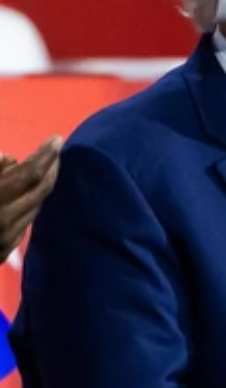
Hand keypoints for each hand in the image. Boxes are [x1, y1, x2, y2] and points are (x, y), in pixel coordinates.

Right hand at [0, 137, 60, 259]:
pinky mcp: (5, 249)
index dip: (44, 154)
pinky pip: (27, 219)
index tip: (57, 138)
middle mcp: (4, 218)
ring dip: (45, 184)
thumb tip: (9, 158)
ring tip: (50, 166)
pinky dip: (33, 202)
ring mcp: (7, 236)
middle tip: (57, 150)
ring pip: (36, 204)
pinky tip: (33, 192)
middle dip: (52, 167)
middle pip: (40, 189)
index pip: (29, 173)